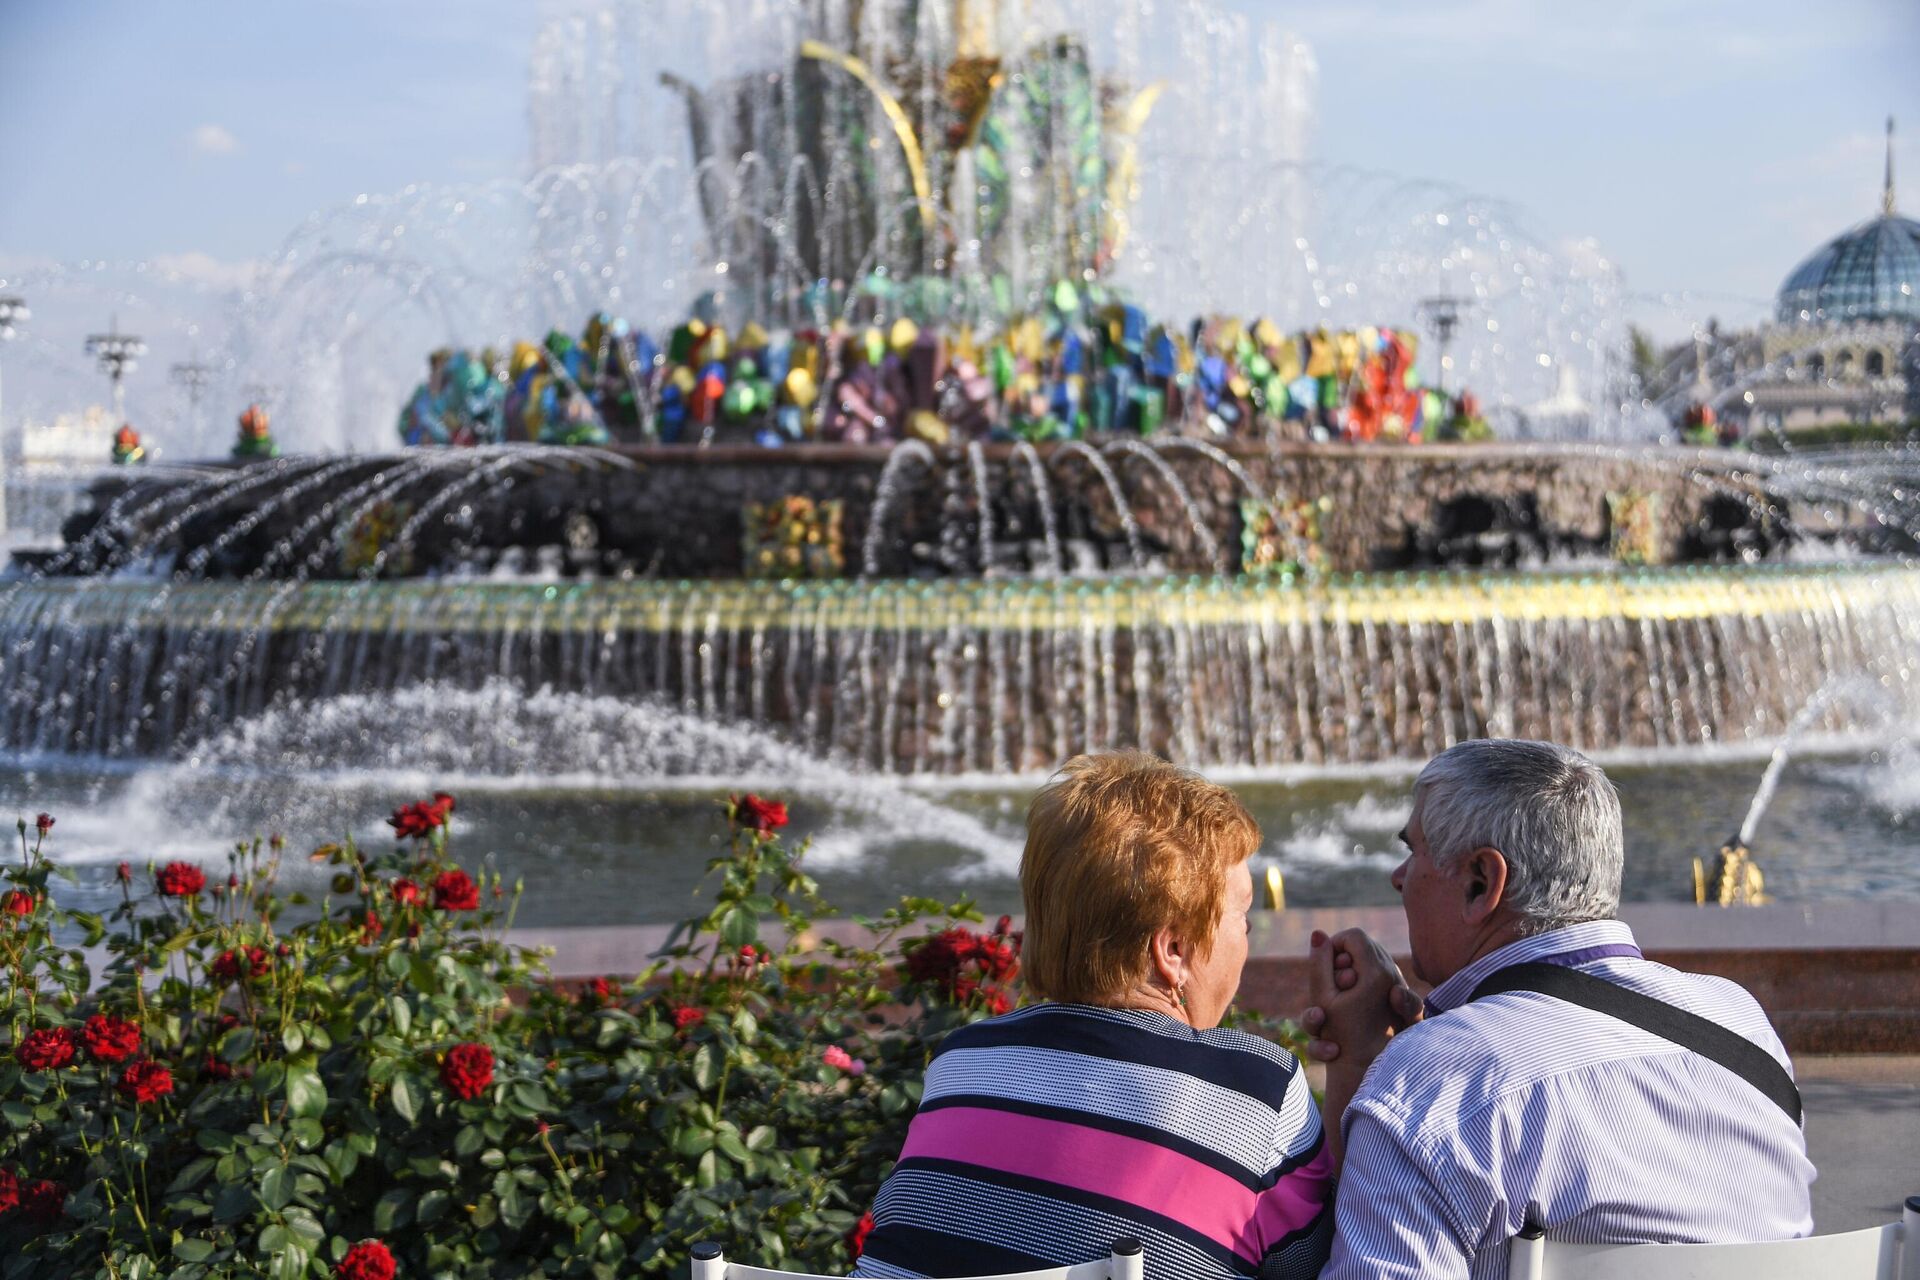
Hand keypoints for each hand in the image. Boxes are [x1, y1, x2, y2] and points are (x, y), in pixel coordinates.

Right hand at [1301, 928, 1421, 1065]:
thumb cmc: (1345, 1039)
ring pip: (1370, 963)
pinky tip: (1359, 1000)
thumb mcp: (1324, 1000)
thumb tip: (1318, 932)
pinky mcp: (1398, 1000)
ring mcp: (1397, 987)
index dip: (1333, 946)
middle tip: (1336, 986)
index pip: (1353, 936)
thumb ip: (1320, 964)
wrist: (1370, 1072)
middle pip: (1362, 947)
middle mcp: (1393, 976)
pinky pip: (1379, 978)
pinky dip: (1364, 985)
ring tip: (1346, 998)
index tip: (1326, 969)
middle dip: (1341, 962)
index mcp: (1377, 972)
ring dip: (1350, 976)